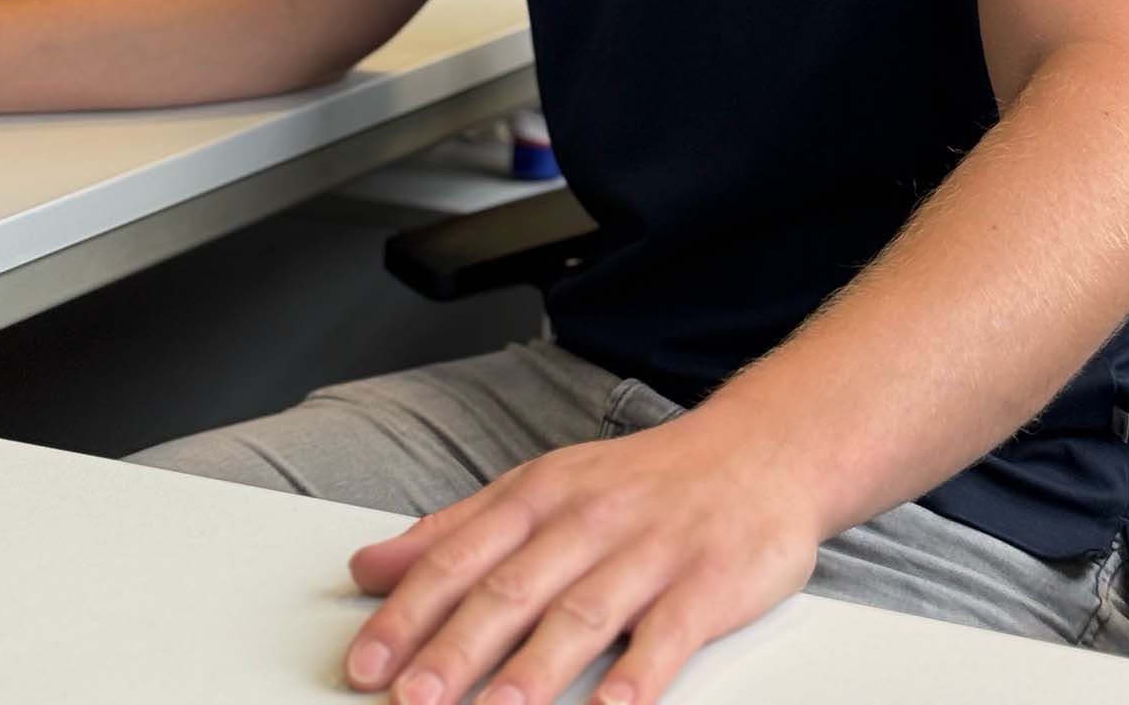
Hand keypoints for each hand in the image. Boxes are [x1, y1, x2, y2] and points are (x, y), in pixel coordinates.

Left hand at [341, 405, 821, 704]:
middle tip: (412, 699)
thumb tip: (371, 566)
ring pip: (584, 612)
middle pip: (513, 589)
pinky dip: (640, 672)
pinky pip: (670, 632)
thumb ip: (456, 530)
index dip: (410, 612)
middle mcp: (590, 520)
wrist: (761, 449)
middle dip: (456, 649)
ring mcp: (651, 551)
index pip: (462, 555)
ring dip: (535, 670)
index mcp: (542, 496)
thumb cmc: (642, 481)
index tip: (366, 663)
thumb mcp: (542, 487)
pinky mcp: (708, 582)